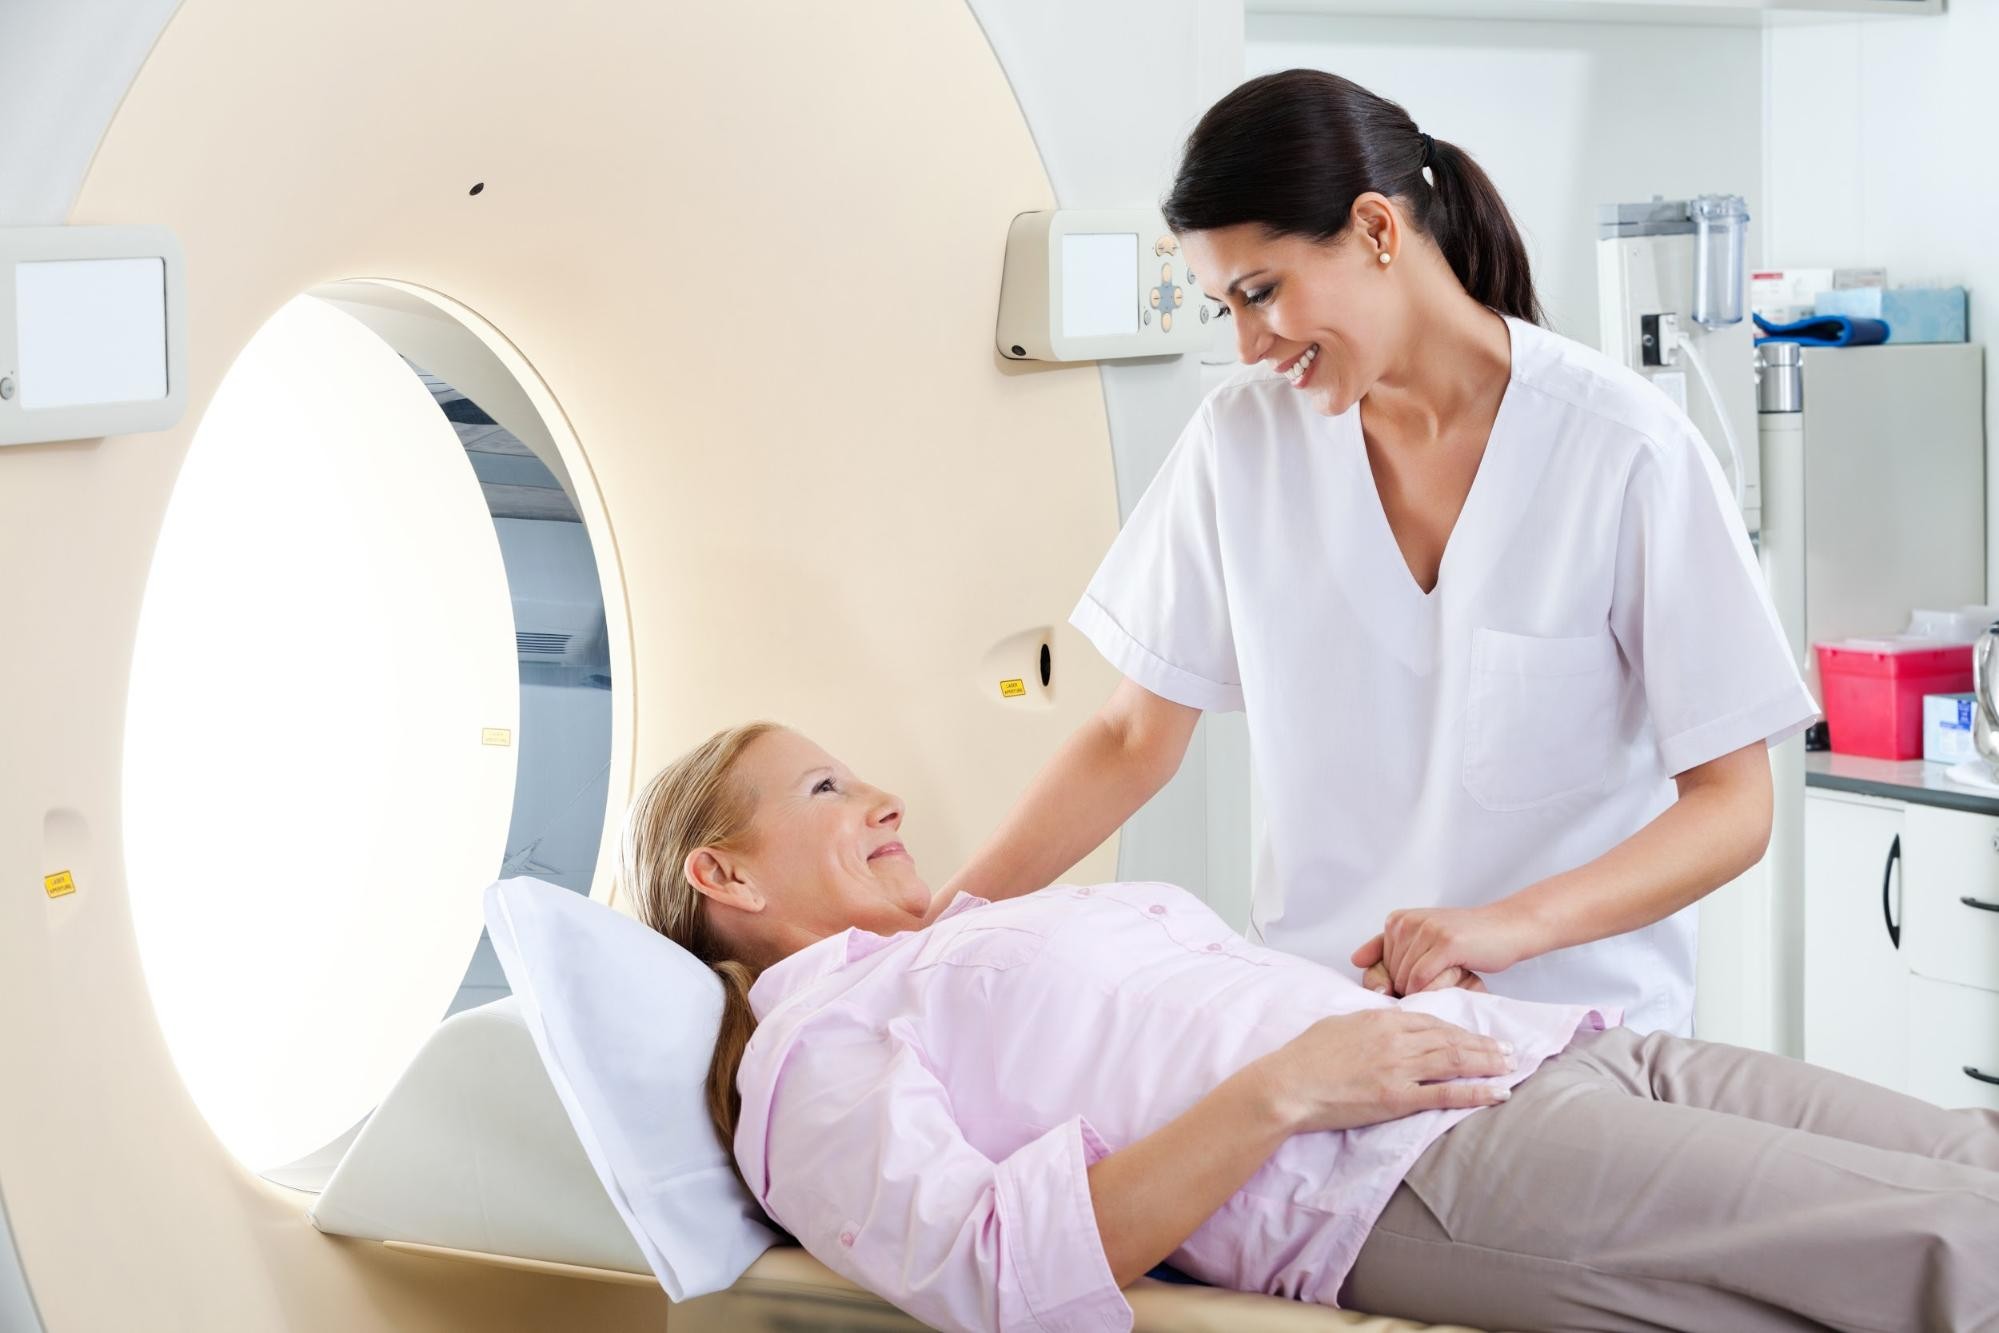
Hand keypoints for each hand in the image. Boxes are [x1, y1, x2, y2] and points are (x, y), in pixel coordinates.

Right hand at [1252, 1010, 1514, 1132]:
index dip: (1459, 1029)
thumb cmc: (1306, 1057)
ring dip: (1487, 1063)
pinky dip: (1476, 1092)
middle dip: (1483, 1044)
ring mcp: (1400, 1069)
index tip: (1477, 1034)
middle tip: (1509, 1049)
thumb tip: (1385, 1025)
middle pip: (1451, 1039)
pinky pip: (1446, 1093)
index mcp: (1382, 1020)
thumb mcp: (1340, 1025)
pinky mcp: (1398, 1098)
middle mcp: (1397, 1040)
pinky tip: (1497, 1092)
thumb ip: (1369, 1024)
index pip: (1431, 1021)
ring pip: (1455, 1061)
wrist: (1289, 1085)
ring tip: (1510, 1065)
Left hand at [1352, 903, 1544, 997]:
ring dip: (1422, 991)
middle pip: (1390, 975)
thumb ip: (1387, 949)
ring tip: (1445, 979)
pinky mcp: (1444, 943)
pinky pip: (1421, 979)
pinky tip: (1448, 983)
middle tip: (1437, 981)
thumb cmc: (1465, 941)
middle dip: (1408, 988)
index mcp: (1397, 920)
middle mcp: (1406, 922)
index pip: (1375, 967)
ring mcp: (1425, 930)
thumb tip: (1355, 961)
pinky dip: (1430, 990)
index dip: (1393, 984)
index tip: (1415, 984)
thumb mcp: (1422, 941)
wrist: (1506, 928)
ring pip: (1404, 980)